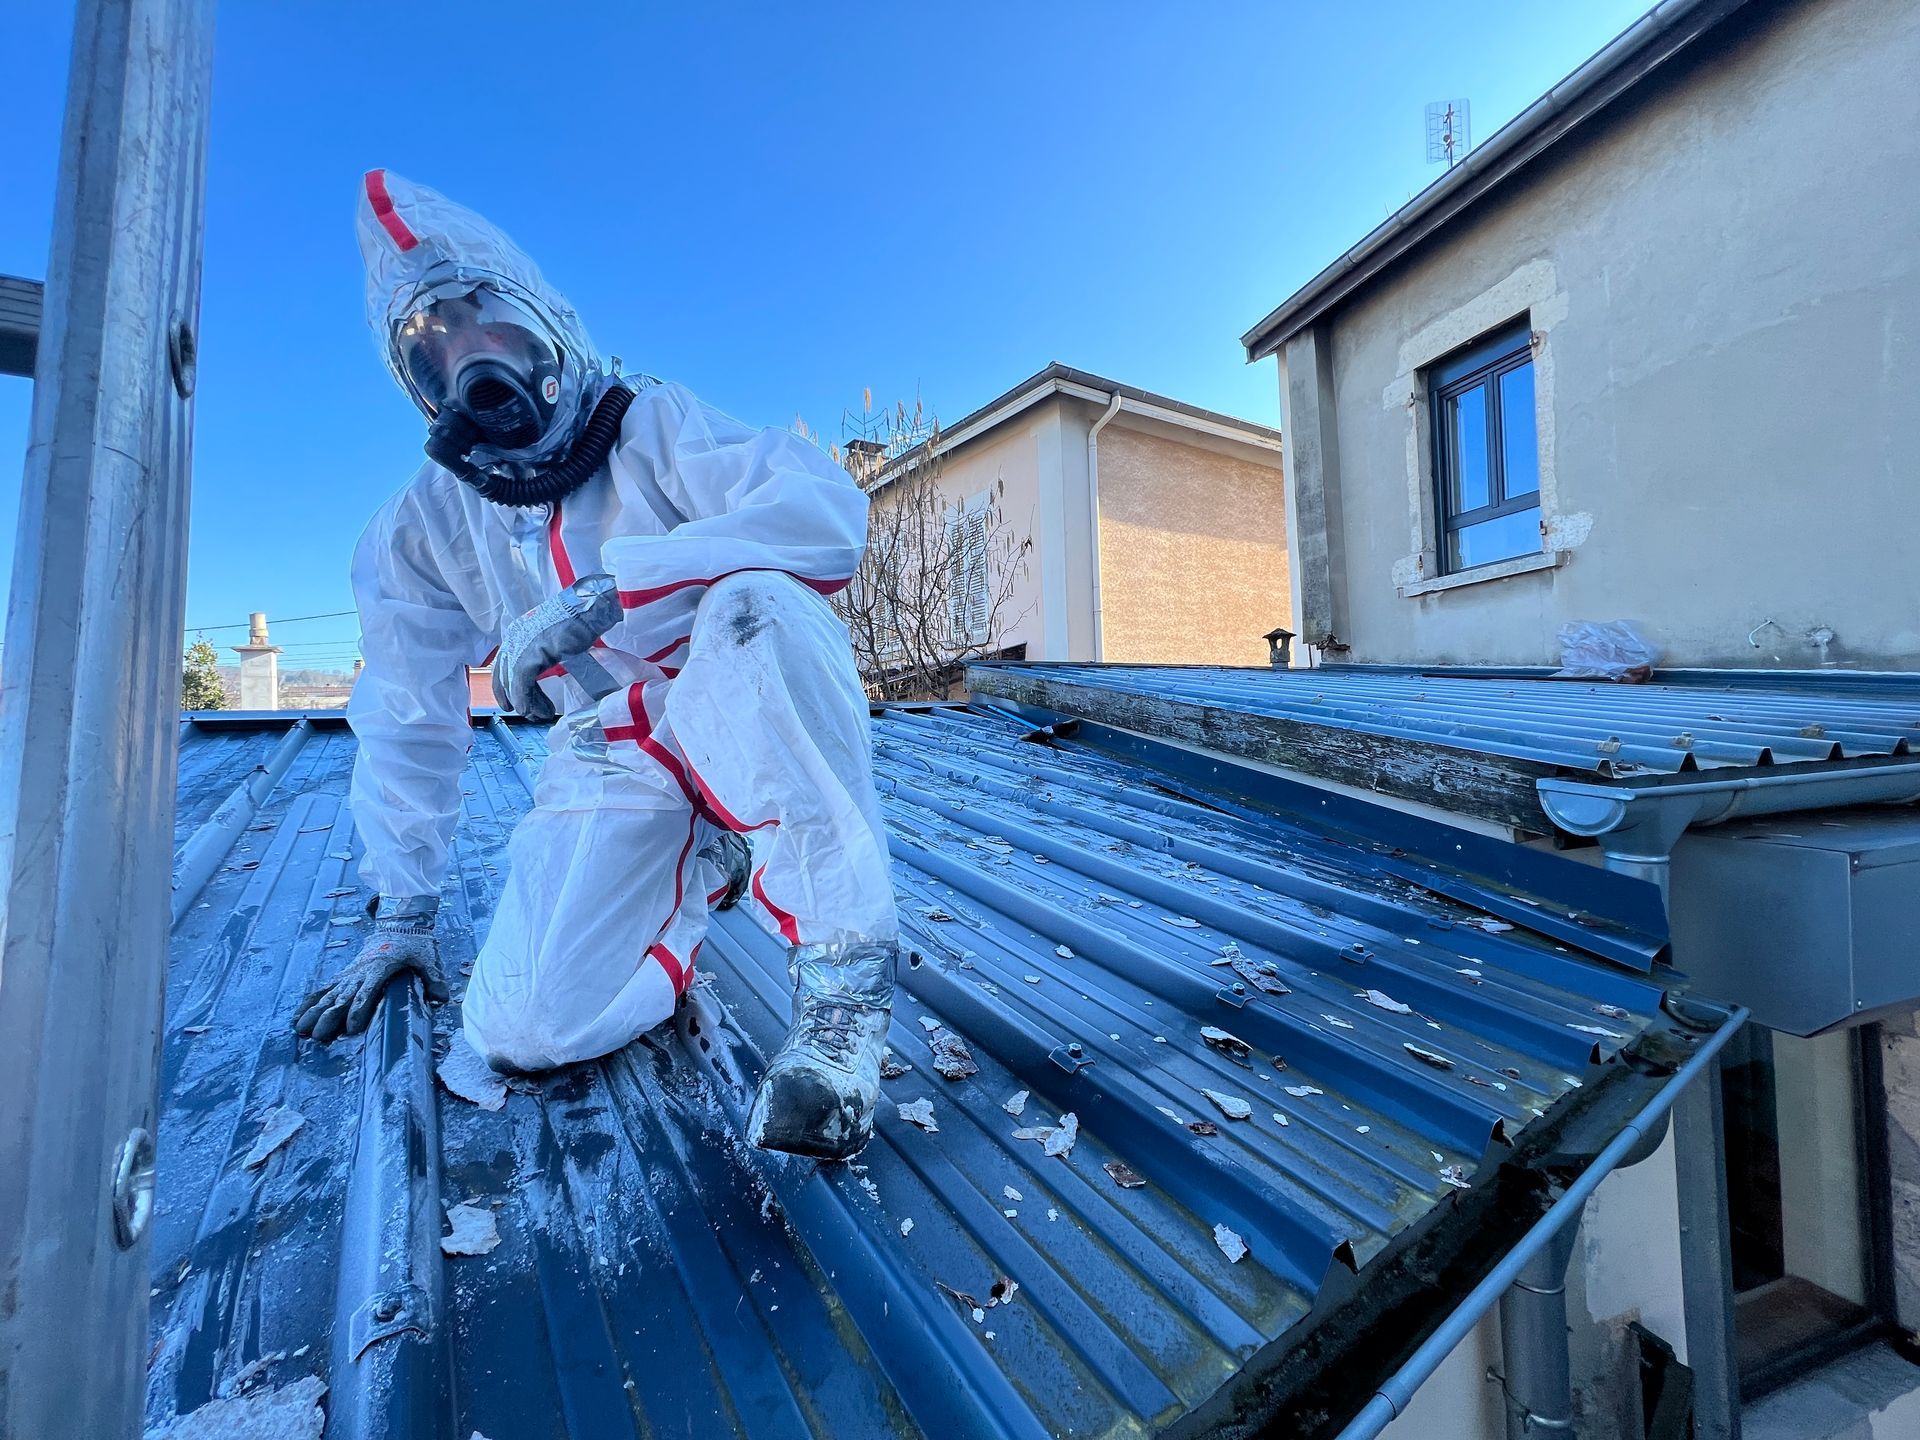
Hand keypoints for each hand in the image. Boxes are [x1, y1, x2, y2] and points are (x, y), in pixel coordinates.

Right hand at [293, 902, 448, 1041]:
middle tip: (317, 1036)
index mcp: (380, 969)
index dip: (358, 1010)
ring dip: (314, 1012)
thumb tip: (443, 998)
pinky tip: (298, 1015)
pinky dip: (311, 1001)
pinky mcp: (345, 974)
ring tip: (300, 1029)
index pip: (367, 992)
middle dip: (329, 1017)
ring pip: (329, 994)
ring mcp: (350, 973)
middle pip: (342, 997)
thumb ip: (433, 979)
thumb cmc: (414, 943)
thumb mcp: (428, 959)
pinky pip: (325, 989)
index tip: (350, 1029)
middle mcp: (360, 972)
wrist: (400, 923)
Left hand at [493, 573, 622, 722]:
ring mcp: (520, 645)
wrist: (589, 607)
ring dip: (526, 705)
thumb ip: (545, 653)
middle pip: (503, 677)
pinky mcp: (531, 654)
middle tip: (531, 714)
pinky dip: (528, 701)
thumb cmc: (581, 619)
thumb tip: (546, 671)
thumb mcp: (556, 638)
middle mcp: (514, 638)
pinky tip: (540, 711)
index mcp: (519, 632)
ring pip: (512, 684)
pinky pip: (521, 685)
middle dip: (516, 700)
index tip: (519, 704)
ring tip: (541, 715)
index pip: (503, 665)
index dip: (508, 688)